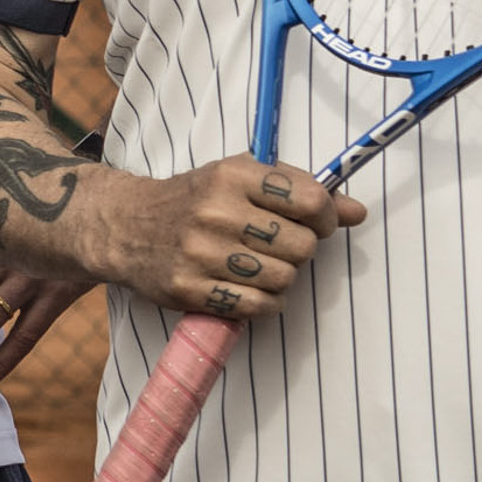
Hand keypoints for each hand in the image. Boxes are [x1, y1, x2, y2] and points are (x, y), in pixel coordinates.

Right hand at [83, 155, 361, 321]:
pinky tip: (249, 288)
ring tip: (261, 268)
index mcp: (233, 175)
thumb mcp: (240, 178)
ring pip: (284, 280)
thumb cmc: (193, 199)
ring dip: (283, 279)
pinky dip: (265, 302)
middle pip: (301, 246)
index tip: (315, 222)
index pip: (310, 199)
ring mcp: (200, 253)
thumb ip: (299, 191)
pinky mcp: (189, 289)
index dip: (325, 216)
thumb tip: (357, 212)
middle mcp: (216, 211)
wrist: (124, 226)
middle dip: (300, 250)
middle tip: (279, 246)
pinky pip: (257, 306)